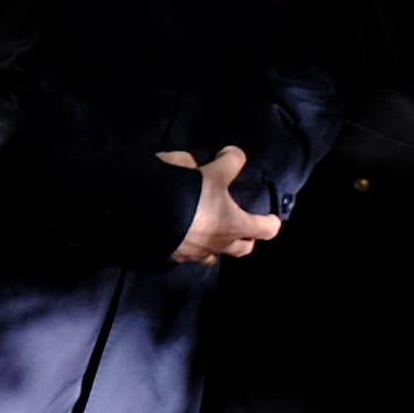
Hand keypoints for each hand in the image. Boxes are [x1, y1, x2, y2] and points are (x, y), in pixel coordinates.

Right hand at [160, 145, 282, 266]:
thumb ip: (230, 162)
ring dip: (215, 247)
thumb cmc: (186, 194)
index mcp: (234, 224)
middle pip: (242, 249)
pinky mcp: (170, 256)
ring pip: (212, 256)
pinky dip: (186, 247)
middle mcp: (218, 244)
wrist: (142, 214)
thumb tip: (233, 156)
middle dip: (245, 240)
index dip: (271, 222)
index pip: (266, 229)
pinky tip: (179, 236)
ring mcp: (193, 254)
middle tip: (240, 227)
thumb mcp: (212, 170)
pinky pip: (185, 255)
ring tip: (207, 235)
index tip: (271, 217)